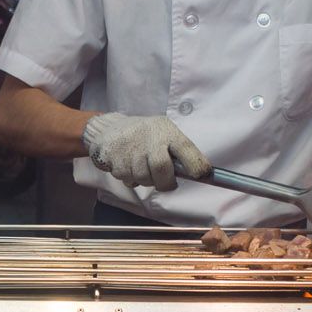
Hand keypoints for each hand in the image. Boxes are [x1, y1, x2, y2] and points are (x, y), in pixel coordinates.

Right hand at [81, 113, 209, 190]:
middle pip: (162, 170)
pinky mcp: (115, 158)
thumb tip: (201, 174)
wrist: (109, 128)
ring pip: (144, 179)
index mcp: (166, 131)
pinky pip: (129, 180)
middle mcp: (150, 137)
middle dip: (165, 183)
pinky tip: (128, 165)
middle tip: (165, 183)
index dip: (196, 164)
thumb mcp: (164, 133)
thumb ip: (179, 151)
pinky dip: (130, 179)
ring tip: (141, 167)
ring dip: (145, 180)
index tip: (201, 175)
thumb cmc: (145, 135)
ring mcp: (131, 148)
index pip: (186, 148)